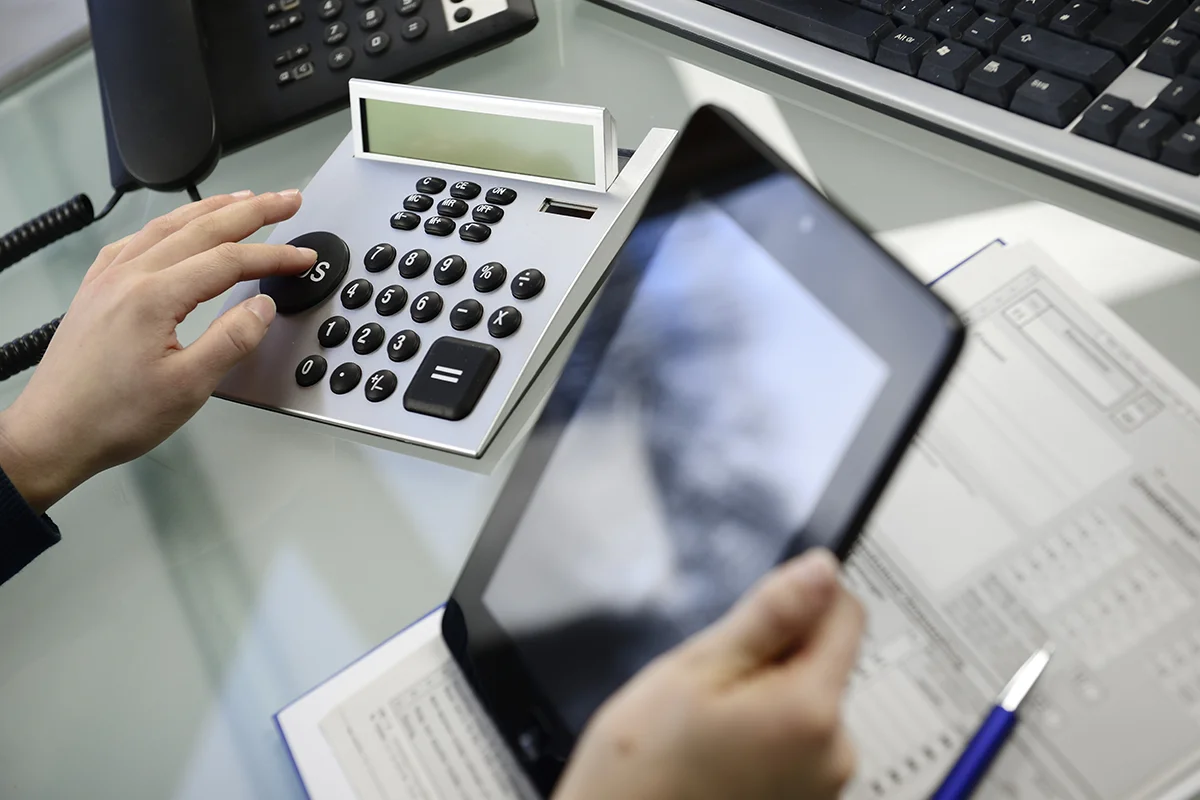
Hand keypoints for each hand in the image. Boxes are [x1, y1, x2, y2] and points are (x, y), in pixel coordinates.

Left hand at [0, 190, 315, 512]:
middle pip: (201, 228)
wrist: (52, 434)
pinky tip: (175, 228)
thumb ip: (231, 341)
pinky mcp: (96, 291)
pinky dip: (168, 226)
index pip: (229, 261)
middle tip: (286, 200)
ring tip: (243, 200)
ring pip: (167, 226)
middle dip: (252, 211)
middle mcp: (128, 277)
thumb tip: (262, 307)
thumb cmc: (111, 417)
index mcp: (153, 297)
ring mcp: (108, 280)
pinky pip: (136, 241)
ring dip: (211, 209)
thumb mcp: (188, 388)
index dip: (274, 256)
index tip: (303, 257)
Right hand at [554, 549, 863, 799]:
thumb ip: (768, 616)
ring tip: (708, 728)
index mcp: (811, 710)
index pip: (847, 614)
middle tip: (710, 686)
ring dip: (766, 700)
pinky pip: (798, 746)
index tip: (754, 617)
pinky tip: (718, 756)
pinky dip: (765, 739)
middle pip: (825, 661)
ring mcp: (824, 787)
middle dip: (775, 657)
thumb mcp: (695, 671)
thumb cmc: (642, 773)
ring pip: (807, 704)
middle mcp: (835, 753)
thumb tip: (821, 569)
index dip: (801, 598)